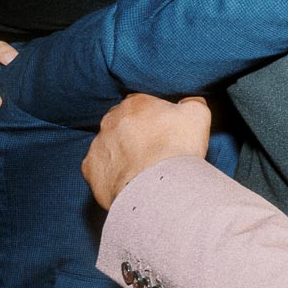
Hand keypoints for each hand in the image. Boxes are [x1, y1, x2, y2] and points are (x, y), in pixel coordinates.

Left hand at [82, 94, 210, 209]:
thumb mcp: (197, 115)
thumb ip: (191, 103)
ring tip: (144, 170)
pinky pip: (99, 168)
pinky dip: (112, 173)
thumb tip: (188, 102)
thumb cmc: (178, 147)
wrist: (158, 185)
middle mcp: (111, 120)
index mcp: (135, 104)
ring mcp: (98, 144)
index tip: (165, 130)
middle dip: (135, 133)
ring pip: (109, 145)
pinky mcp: (90, 169)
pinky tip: (128, 181)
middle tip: (154, 150)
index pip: (142, 104)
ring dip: (122, 153)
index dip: (154, 117)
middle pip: (122, 123)